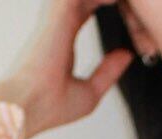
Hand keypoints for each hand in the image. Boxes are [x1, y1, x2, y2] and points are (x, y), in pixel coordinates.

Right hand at [0, 0, 133, 138]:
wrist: (28, 105)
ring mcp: (58, 14)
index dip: (106, 4)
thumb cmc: (49, 105)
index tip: (128, 10)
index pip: (87, 9)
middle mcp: (59, 22)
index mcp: (62, 38)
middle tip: (133, 2)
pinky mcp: (59, 9)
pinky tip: (119, 0)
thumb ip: (108, 71)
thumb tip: (126, 56)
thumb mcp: (90, 92)